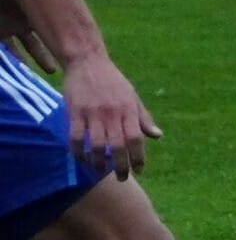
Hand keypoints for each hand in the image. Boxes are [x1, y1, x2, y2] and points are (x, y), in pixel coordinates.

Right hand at [60, 55, 160, 179]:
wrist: (88, 61)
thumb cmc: (113, 81)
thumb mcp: (132, 97)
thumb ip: (143, 118)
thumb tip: (158, 136)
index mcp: (129, 109)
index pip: (136, 138)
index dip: (138, 157)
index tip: (140, 170)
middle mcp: (112, 113)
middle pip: (118, 146)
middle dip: (121, 166)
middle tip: (122, 178)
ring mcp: (93, 113)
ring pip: (97, 145)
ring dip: (99, 162)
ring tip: (101, 171)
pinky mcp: (74, 112)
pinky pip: (75, 137)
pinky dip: (78, 152)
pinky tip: (82, 158)